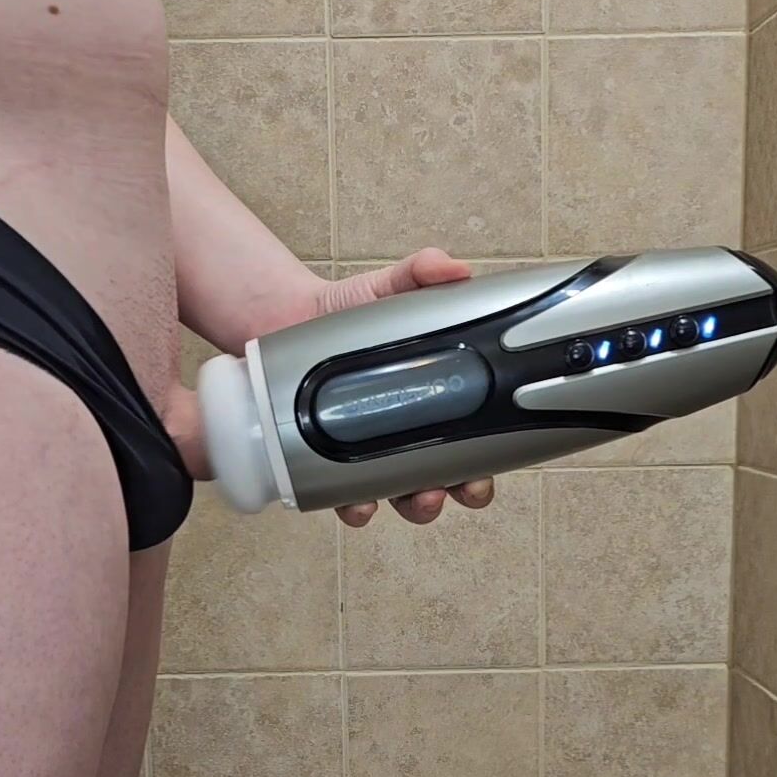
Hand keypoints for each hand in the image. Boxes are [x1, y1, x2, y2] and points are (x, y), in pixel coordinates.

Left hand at [313, 250, 494, 528]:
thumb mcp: (389, 287)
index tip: (489, 473)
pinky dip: (356, 506)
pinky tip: (357, 502)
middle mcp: (406, 439)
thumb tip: (457, 269)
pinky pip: (345, 497)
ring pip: (401, 499)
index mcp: (434, 404)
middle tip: (455, 488)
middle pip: (444, 483)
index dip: (485, 468)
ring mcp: (367, 456)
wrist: (287, 320)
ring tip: (415, 497)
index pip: (472, 446)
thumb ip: (421, 274)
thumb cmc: (348, 312)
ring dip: (414, 507)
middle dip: (455, 493)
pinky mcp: (327, 462)